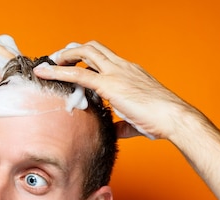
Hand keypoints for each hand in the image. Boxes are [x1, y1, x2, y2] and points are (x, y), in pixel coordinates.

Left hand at [34, 41, 194, 139]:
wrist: (174, 118)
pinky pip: (78, 73)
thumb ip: (123, 124)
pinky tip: (45, 73)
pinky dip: (58, 72)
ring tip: (48, 65)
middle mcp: (122, 67)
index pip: (105, 58)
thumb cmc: (161, 120)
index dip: (87, 59)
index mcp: (130, 72)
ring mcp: (116, 73)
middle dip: (72, 51)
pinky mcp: (109, 85)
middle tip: (57, 60)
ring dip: (63, 56)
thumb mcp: (137, 121)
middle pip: (93, 48)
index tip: (74, 64)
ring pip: (84, 53)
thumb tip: (115, 131)